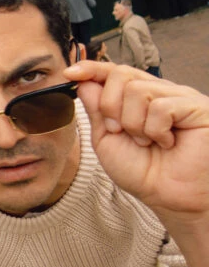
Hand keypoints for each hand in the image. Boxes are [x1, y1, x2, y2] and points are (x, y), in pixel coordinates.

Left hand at [64, 61, 208, 232]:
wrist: (170, 197)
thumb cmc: (143, 172)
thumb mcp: (107, 139)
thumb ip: (97, 110)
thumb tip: (84, 81)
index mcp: (138, 98)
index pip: (114, 72)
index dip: (92, 69)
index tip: (70, 73)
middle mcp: (159, 92)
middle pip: (121, 75)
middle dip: (110, 107)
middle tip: (119, 132)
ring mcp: (179, 97)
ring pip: (137, 90)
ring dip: (133, 123)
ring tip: (146, 142)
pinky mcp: (197, 107)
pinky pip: (161, 106)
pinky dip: (155, 129)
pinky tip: (166, 142)